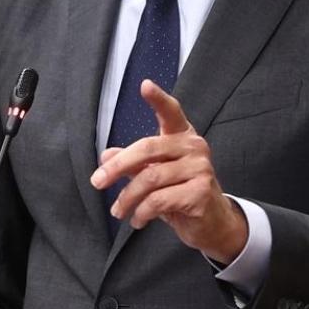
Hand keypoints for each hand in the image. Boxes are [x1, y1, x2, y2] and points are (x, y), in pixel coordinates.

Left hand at [90, 80, 247, 261]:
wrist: (212, 223)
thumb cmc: (180, 193)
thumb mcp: (154, 175)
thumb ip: (132, 163)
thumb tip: (106, 156)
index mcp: (182, 136)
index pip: (171, 112)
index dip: (158, 99)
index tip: (145, 85)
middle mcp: (194, 147)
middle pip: (147, 148)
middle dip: (116, 167)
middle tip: (97, 182)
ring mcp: (200, 169)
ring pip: (149, 179)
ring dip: (127, 198)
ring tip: (118, 211)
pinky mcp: (200, 193)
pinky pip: (159, 200)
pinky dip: (142, 213)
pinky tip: (137, 220)